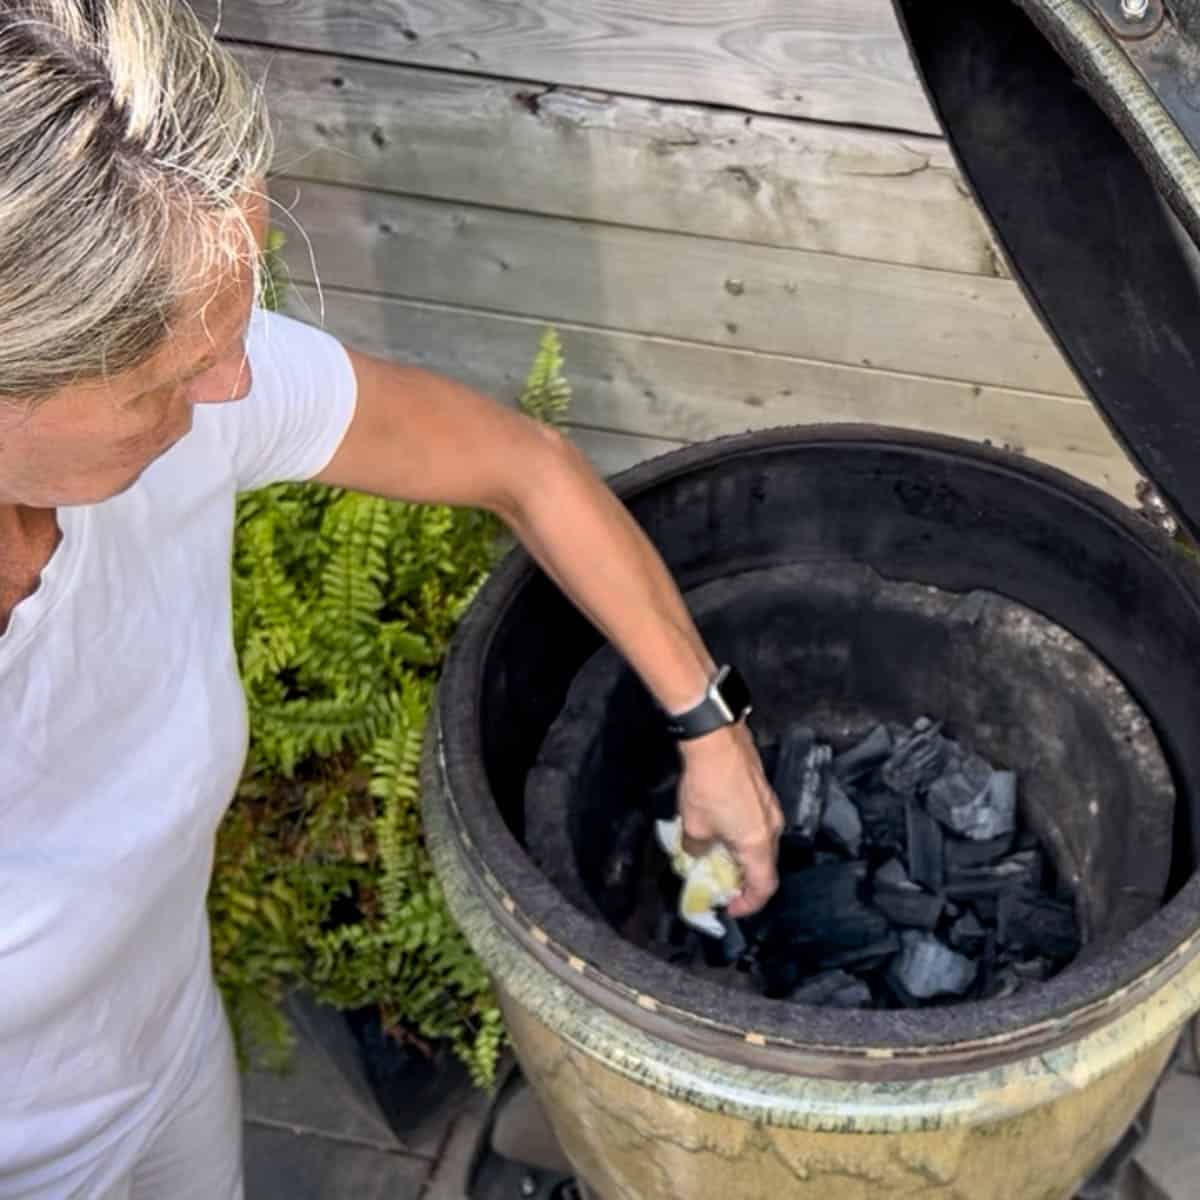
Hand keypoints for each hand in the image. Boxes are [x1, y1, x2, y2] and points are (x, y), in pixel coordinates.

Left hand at [676, 722, 783, 916]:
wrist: (716, 738)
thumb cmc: (707, 786)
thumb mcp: (693, 827)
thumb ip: (697, 850)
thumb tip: (698, 854)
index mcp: (758, 844)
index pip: (764, 887)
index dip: (748, 904)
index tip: (730, 908)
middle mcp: (772, 827)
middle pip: (766, 866)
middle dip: (744, 880)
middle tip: (722, 884)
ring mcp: (771, 807)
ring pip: (763, 843)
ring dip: (744, 856)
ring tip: (719, 856)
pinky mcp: (764, 791)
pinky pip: (759, 823)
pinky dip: (744, 835)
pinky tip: (723, 828)